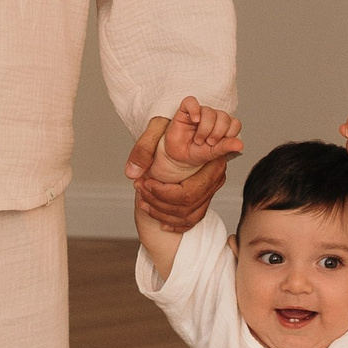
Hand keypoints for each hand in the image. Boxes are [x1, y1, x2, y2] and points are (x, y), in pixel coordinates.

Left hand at [125, 102, 240, 231]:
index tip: (146, 182)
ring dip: (162, 213)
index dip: (164, 193)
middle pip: (188, 205)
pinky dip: (175, 225)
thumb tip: (132, 174)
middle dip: (159, 201)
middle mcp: (216, 178)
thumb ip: (143, 148)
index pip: (188, 191)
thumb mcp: (157, 128)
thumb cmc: (174, 124)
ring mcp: (212, 190)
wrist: (186, 123)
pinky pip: (193, 220)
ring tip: (142, 201)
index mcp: (210, 161)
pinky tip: (161, 222)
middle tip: (140, 188)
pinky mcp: (205, 197)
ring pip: (189, 216)